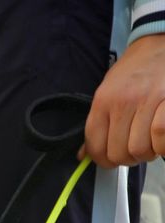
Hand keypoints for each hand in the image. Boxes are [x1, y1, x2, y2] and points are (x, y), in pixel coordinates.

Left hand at [79, 33, 164, 167]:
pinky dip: (162, 146)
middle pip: (118, 152)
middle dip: (127, 158)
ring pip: (139, 149)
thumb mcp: (108, 93)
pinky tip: (161, 140)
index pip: (95, 145)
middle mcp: (123, 101)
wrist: (159, 42)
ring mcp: (148, 101)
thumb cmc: (134, 71)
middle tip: (134, 150)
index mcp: (103, 101)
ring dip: (146, 153)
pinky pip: (161, 137)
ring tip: (149, 143)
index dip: (102, 160)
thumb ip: (97, 124)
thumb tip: (83, 155)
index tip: (110, 161)